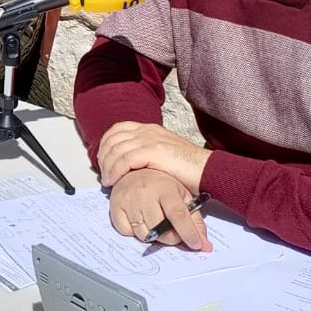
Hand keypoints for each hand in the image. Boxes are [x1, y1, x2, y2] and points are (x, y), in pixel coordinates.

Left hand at [97, 121, 211, 192]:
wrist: (208, 169)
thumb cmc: (189, 168)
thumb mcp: (165, 152)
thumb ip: (148, 152)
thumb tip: (131, 164)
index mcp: (150, 128)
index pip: (118, 128)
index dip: (106, 143)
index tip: (104, 160)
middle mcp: (147, 131)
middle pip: (113, 138)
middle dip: (103, 156)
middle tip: (103, 172)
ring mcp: (149, 139)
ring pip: (115, 150)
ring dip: (107, 166)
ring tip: (107, 180)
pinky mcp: (152, 152)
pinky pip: (124, 160)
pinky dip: (115, 171)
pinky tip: (113, 181)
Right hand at [107, 169, 211, 250]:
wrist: (135, 168)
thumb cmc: (162, 184)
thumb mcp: (182, 195)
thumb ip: (195, 220)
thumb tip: (206, 246)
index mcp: (165, 188)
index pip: (178, 215)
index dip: (188, 233)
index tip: (196, 245)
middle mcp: (145, 193)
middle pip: (159, 229)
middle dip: (170, 239)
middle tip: (174, 235)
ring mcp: (128, 199)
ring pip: (142, 233)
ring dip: (152, 236)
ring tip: (156, 225)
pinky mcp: (115, 204)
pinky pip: (125, 231)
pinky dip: (134, 232)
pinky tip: (140, 221)